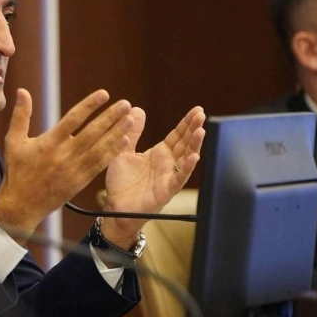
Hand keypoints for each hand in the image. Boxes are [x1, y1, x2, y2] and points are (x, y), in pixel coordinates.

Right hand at [0, 88, 133, 243]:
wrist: (21, 205)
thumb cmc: (17, 171)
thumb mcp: (13, 141)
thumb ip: (21, 115)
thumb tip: (22, 90)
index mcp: (49, 143)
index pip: (72, 119)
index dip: (89, 106)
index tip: (104, 94)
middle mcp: (63, 155)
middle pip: (91, 133)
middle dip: (109, 117)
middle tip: (125, 104)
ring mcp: (73, 169)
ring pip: (99, 149)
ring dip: (116, 134)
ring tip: (130, 119)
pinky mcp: (80, 182)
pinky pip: (99, 165)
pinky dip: (112, 153)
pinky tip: (124, 142)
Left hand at [101, 106, 205, 248]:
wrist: (115, 207)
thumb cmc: (121, 182)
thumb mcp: (123, 151)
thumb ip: (132, 132)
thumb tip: (137, 109)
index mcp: (159, 153)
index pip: (177, 135)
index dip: (186, 123)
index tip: (197, 109)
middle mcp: (167, 163)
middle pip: (185, 143)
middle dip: (193, 129)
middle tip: (201, 114)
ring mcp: (168, 176)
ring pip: (186, 158)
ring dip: (194, 145)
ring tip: (201, 131)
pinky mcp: (166, 190)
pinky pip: (179, 178)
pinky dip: (187, 167)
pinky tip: (194, 156)